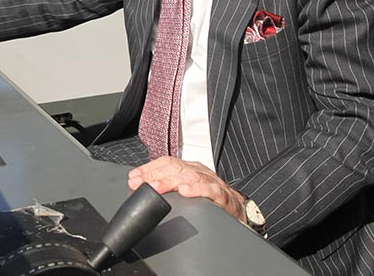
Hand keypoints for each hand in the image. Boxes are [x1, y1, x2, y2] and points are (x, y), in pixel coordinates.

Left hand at [128, 156, 246, 223]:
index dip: (148, 169)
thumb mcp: (188, 190)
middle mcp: (199, 171)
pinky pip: (210, 189)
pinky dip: (197, 189)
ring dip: (170, 181)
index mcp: (190, 169)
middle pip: (174, 167)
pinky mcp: (223, 196)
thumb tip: (143, 189)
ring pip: (189, 176)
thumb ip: (169, 188)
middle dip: (154, 175)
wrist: (240, 209)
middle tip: (140, 183)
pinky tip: (185, 191)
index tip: (133, 178)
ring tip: (157, 187)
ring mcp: (211, 182)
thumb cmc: (211, 200)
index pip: (166, 163)